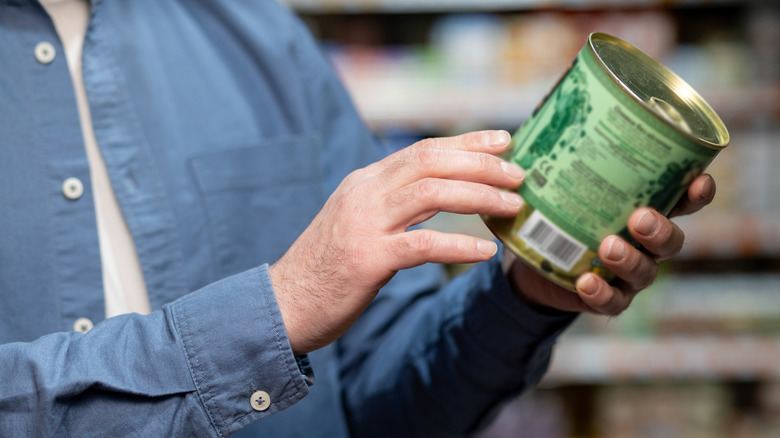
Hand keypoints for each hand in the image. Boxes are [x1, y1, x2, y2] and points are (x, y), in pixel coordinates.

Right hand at [270, 131, 523, 353]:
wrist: (284, 304)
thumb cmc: (327, 267)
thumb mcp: (358, 221)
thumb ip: (393, 203)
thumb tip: (442, 192)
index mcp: (364, 182)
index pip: (422, 150)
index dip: (466, 142)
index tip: (503, 140)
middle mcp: (364, 194)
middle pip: (431, 162)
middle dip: (481, 163)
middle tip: (518, 173)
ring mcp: (364, 224)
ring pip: (431, 194)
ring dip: (479, 196)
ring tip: (513, 205)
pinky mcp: (366, 259)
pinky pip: (423, 245)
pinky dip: (459, 245)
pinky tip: (486, 251)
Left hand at [507, 174, 715, 314]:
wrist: (535, 260)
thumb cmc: (558, 211)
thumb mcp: (559, 181)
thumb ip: (559, 155)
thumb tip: (538, 117)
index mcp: (645, 208)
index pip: (682, 200)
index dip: (697, 193)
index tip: (699, 179)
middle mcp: (645, 243)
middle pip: (672, 240)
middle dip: (661, 229)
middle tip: (639, 217)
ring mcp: (629, 274)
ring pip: (646, 271)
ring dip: (630, 259)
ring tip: (608, 246)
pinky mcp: (607, 297)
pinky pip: (612, 301)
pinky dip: (602, 293)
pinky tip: (586, 281)